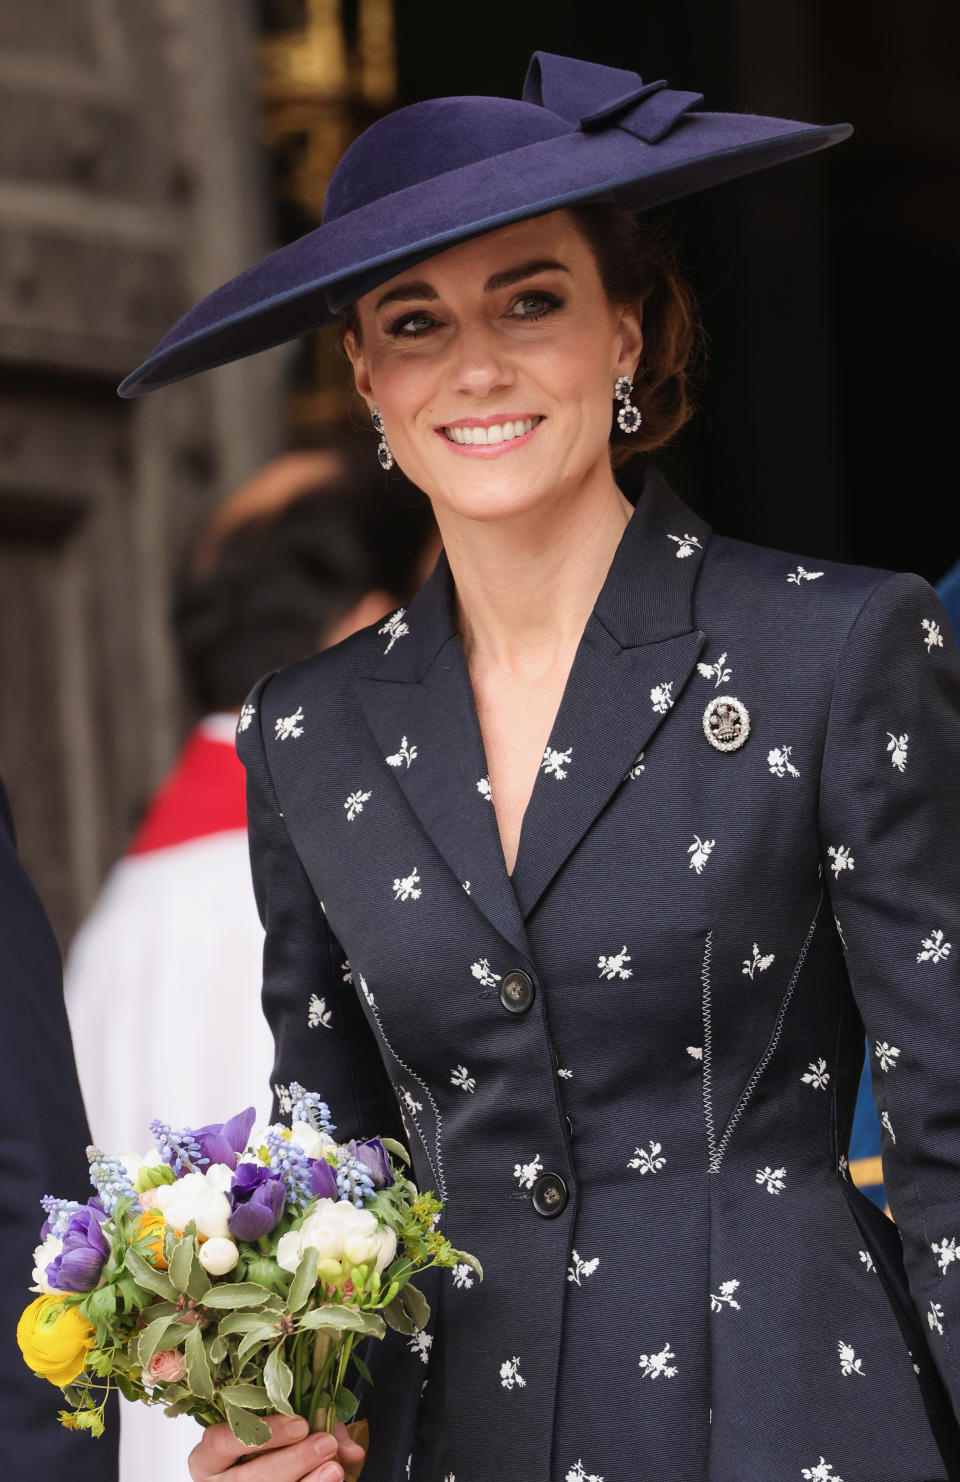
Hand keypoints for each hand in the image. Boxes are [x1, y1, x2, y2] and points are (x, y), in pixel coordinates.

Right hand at [188, 1414, 365, 1481]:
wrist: (264, 1470)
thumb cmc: (264, 1448)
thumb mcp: (280, 1428)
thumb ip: (314, 1428)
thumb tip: (350, 1448)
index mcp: (209, 1455)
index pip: (223, 1441)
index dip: (264, 1434)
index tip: (301, 1424)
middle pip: (249, 1477)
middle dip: (293, 1460)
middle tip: (325, 1444)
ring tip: (334, 1469)